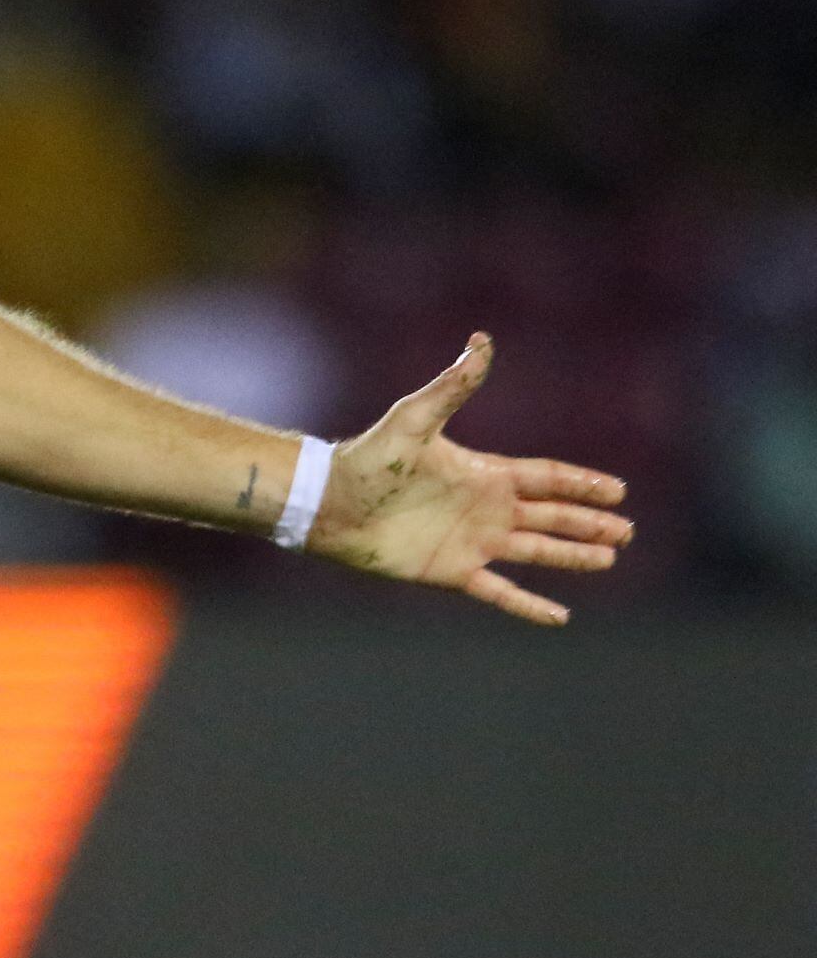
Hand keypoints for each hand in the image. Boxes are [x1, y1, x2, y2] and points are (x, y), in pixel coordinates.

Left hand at [309, 333, 632, 625]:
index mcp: (484, 474)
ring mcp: (471, 542)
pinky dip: (529, 605)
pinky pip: (500, 592)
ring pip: (536, 552)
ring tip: (608, 558)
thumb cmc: (368, 458)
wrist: (331, 503)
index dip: (582, 483)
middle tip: (626, 531)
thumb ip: (452, 386)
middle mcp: (485, 509)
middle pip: (551, 517)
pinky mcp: (452, 572)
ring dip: (572, 556)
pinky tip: (559, 617)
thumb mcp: (415, 418)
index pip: (547, 479)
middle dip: (589, 523)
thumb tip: (480, 341)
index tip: (618, 490)